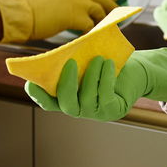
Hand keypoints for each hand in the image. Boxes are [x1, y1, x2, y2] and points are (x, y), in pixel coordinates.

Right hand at [0, 0, 118, 42]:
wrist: (23, 15)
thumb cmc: (32, 11)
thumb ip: (65, 0)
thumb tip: (74, 10)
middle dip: (112, 5)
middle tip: (121, 13)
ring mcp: (78, 3)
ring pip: (100, 10)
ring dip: (104, 20)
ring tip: (108, 28)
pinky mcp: (78, 16)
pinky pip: (92, 25)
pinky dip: (94, 31)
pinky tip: (94, 36)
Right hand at [24, 49, 166, 120]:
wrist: (135, 71)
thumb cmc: (106, 63)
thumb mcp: (87, 62)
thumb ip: (72, 62)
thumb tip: (60, 54)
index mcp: (68, 97)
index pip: (48, 102)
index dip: (38, 95)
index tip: (31, 82)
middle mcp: (79, 108)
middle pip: (66, 104)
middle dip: (66, 84)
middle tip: (71, 62)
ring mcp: (95, 112)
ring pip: (87, 98)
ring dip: (91, 76)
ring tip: (98, 59)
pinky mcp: (112, 110)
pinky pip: (105, 96)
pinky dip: (105, 79)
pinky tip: (108, 64)